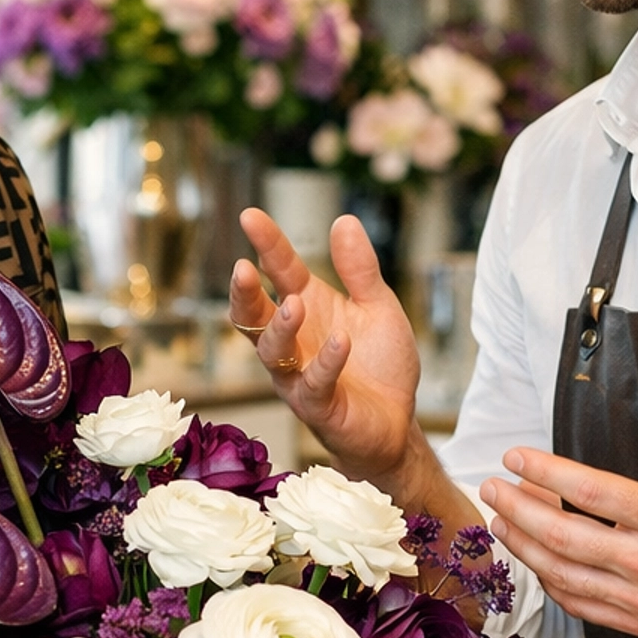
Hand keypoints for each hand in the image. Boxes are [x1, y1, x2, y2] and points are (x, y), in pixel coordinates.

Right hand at [229, 210, 420, 482]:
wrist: (396, 422)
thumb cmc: (380, 365)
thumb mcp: (377, 306)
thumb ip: (360, 269)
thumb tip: (344, 220)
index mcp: (307, 307)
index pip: (279, 270)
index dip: (266, 244)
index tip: (250, 215)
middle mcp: (293, 341)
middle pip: (254, 315)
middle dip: (244, 293)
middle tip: (242, 268)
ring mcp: (299, 376)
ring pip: (273, 353)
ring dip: (281, 328)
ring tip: (295, 303)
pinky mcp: (318, 406)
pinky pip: (314, 384)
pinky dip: (327, 362)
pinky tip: (341, 340)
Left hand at [483, 369, 637, 637]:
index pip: (589, 492)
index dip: (544, 472)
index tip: (516, 457)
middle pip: (562, 535)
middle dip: (518, 508)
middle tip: (491, 487)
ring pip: (563, 573)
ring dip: (524, 546)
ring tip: (500, 521)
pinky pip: (580, 604)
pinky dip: (550, 581)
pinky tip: (536, 559)